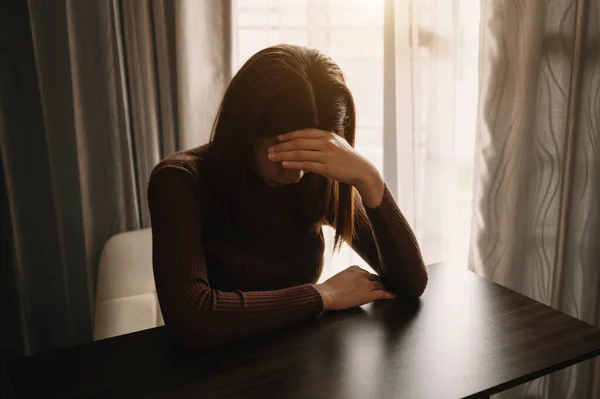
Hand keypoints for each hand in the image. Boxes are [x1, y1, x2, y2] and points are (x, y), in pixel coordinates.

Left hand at [268, 129, 384, 206]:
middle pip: (299, 142)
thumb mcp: (343, 142)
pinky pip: (306, 165)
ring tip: (272, 157)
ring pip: (300, 153)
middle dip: (282, 146)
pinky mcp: (326, 167)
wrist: (362, 170)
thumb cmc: (351, 158)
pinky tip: (284, 164)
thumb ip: (337, 134)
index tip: (279, 137)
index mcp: (328, 135)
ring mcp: (326, 155)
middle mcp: (326, 143)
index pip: (305, 132)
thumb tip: (338, 126)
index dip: (291, 134)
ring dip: (284, 155)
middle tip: (270, 149)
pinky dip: (293, 164)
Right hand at [312, 265, 395, 310]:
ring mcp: (366, 284)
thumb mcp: (338, 277)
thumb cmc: (327, 288)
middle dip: (379, 281)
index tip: (373, 279)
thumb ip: (346, 277)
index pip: (366, 272)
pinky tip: (393, 295)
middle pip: (375, 277)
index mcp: (354, 268)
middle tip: (384, 284)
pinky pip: (382, 293)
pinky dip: (389, 294)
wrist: (326, 294)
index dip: (370, 277)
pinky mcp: (368, 295)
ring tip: (389, 289)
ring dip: (385, 287)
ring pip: (380, 284)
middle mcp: (362, 274)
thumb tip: (345, 284)